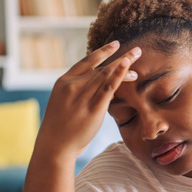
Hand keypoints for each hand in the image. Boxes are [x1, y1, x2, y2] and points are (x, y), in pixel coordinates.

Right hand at [35, 40, 140, 161]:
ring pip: (107, 74)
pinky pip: (109, 88)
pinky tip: (128, 67)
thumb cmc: (58, 129)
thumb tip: (97, 88)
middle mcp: (73, 85)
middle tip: (137, 50)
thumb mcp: (63, 104)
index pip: (86, 62)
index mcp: (64, 81)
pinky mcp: (93, 108)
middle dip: (121, 57)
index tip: (116, 45)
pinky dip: (119, 75)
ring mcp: (83, 95)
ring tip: (138, 54)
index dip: (102, 52)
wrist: (54, 145)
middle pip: (101, 67)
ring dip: (124, 63)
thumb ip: (77, 93)